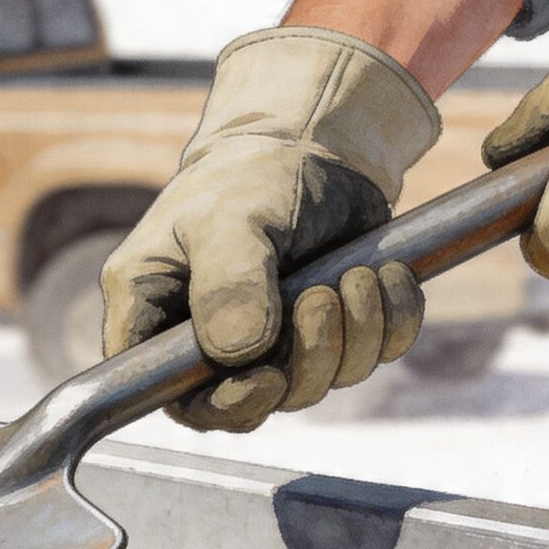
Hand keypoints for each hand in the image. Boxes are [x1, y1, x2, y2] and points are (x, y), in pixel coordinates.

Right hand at [102, 29, 439, 431]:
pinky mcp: (330, 331)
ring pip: (318, 383)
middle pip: (257, 401)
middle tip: (321, 297)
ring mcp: (272, 342)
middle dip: (305, 360)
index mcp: (158, 316)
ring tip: (355, 275)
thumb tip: (243, 355)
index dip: (223, 406)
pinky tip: (384, 275)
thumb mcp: (229, 219)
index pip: (174, 396)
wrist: (313, 142)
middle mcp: (209, 340)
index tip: (269, 378)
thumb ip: (228, 285)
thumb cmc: (248, 174)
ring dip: (353, 337)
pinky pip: (370, 357)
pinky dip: (390, 322)